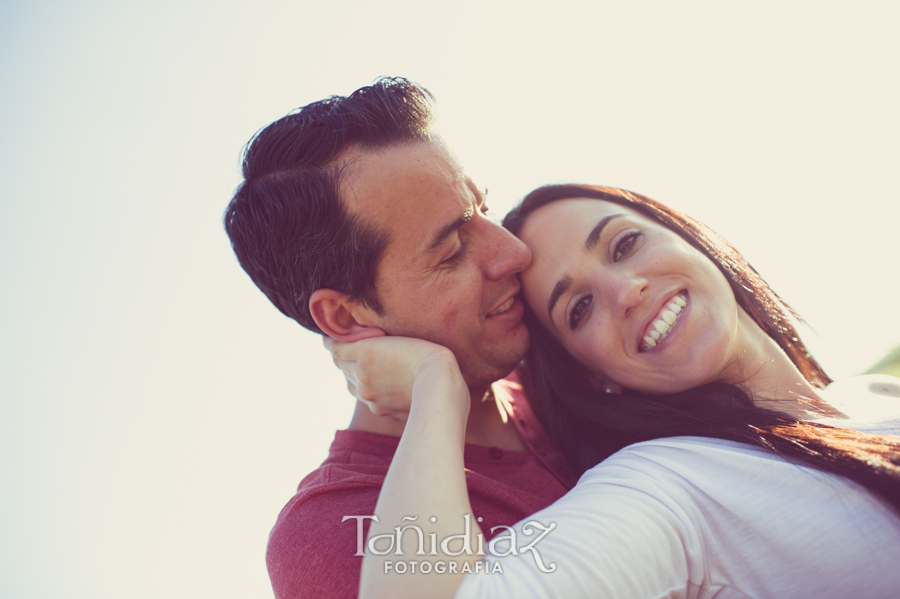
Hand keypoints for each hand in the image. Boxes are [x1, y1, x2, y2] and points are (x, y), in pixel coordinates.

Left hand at [324, 335, 464, 420]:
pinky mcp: (379, 409)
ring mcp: (368, 395)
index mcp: (364, 352)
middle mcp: (360, 375)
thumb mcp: (401, 338)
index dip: (331, 342)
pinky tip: (377, 385)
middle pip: (340, 365)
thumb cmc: (428, 355)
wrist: (441, 386)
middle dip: (342, 356)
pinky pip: (365, 398)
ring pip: (350, 383)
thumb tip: (363, 344)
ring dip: (352, 374)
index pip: (334, 348)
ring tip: (361, 366)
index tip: (330, 337)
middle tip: (346, 348)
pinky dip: (366, 390)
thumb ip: (378, 342)